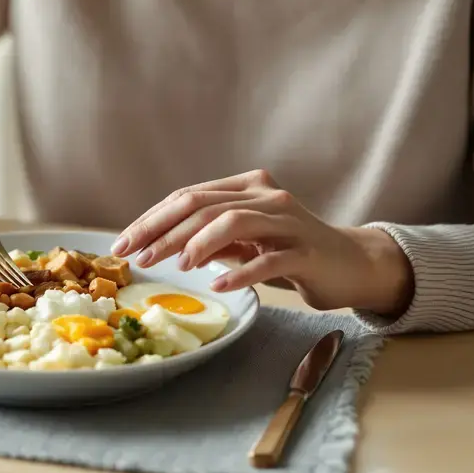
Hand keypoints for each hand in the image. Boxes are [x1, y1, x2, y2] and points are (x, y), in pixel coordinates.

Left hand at [110, 170, 413, 314]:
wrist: (351, 265)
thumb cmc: (289, 253)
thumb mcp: (242, 241)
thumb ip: (208, 236)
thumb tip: (158, 245)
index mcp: (246, 187)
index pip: (187, 197)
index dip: (151, 220)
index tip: (122, 245)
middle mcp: (266, 196)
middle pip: (204, 206)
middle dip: (164, 232)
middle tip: (139, 257)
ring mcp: (288, 221)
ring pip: (234, 222)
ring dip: (199, 245)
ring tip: (178, 267)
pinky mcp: (306, 251)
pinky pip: (269, 259)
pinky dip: (241, 272)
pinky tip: (219, 285)